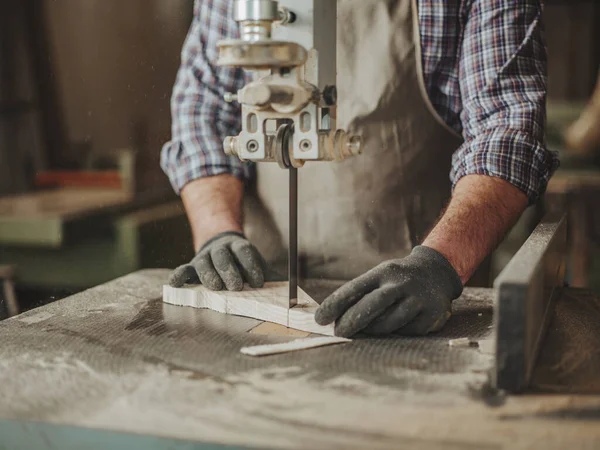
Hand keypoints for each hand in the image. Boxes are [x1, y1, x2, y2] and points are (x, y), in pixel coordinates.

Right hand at [169, 231, 275, 290]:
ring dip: (210, 275)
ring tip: (216, 288)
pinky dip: (179, 276)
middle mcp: (220, 249)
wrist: (222, 249)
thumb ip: (272, 277)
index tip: (258, 283)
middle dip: (230, 271)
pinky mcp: (192, 267)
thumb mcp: (259, 267)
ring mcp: (204, 257)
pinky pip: (183, 270)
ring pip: (204, 263)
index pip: (245, 252)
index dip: (251, 266)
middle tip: (236, 286)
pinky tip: (175, 284)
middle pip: (223, 257)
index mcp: (239, 247)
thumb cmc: (244, 265)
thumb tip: (293, 292)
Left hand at [314, 246, 462, 336]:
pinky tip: (398, 325)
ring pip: (389, 323)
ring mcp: (418, 299)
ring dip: (373, 330)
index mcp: (383, 272)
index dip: (335, 304)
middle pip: (372, 306)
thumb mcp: (379, 277)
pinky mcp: (432, 315)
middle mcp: (401, 283)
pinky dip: (398, 332)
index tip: (320, 319)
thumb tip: (334, 320)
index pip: (355, 288)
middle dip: (352, 321)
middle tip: (338, 332)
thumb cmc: (396, 280)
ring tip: (367, 329)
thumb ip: (361, 295)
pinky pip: (407, 332)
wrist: (436, 272)